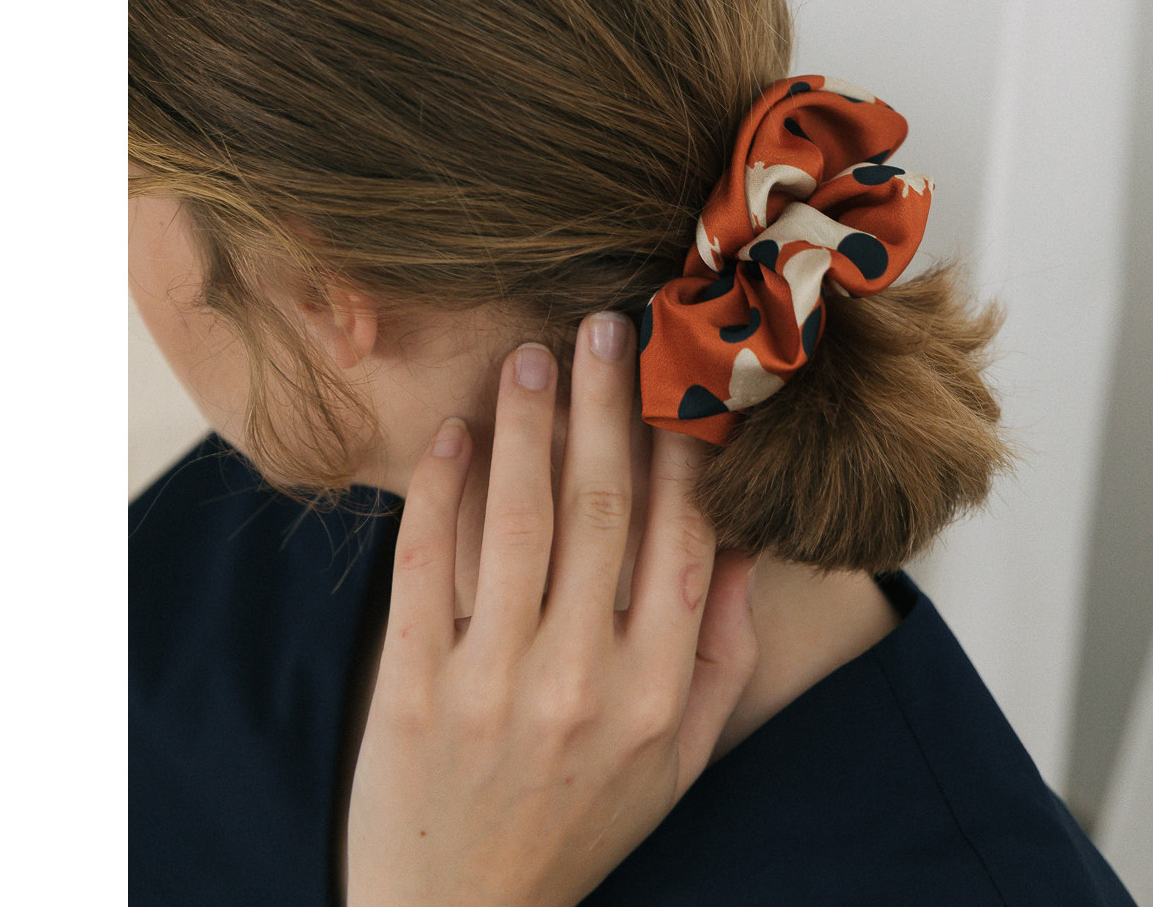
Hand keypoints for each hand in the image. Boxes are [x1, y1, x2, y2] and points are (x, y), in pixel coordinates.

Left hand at [347, 314, 759, 906]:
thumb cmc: (579, 827)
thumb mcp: (679, 758)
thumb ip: (717, 651)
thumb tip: (742, 539)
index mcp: (655, 694)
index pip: (679, 537)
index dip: (680, 446)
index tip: (676, 375)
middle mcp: (581, 683)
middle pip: (601, 508)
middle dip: (604, 405)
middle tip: (602, 325)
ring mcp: (491, 686)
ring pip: (517, 521)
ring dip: (525, 425)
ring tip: (530, 355)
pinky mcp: (410, 691)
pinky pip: (426, 567)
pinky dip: (440, 491)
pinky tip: (456, 435)